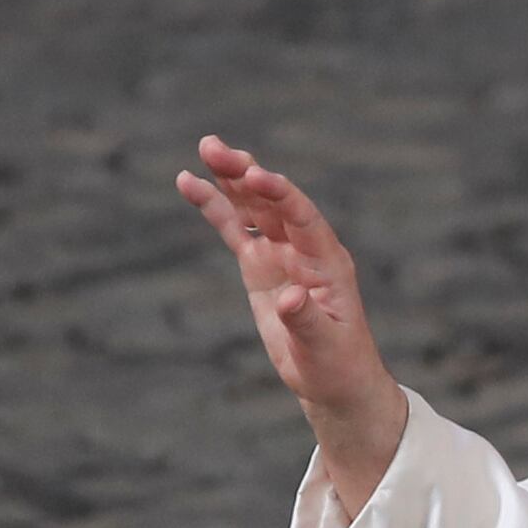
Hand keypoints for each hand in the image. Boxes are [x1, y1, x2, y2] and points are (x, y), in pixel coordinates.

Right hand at [177, 136, 404, 511]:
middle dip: (246, 173)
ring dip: (230, 179)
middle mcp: (304, 249)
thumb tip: (289, 299)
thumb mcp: (323, 346)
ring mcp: (280, 254)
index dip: (280, 194)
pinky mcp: (259, 266)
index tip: (254, 175)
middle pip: (273, 201)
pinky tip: (190, 182)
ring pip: (253, 208)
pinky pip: (235, 229)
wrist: (334, 380)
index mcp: (327, 262)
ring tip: (205, 149)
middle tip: (214, 147)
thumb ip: (305, 320)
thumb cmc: (337, 365)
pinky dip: (215, 207)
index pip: (302, 217)